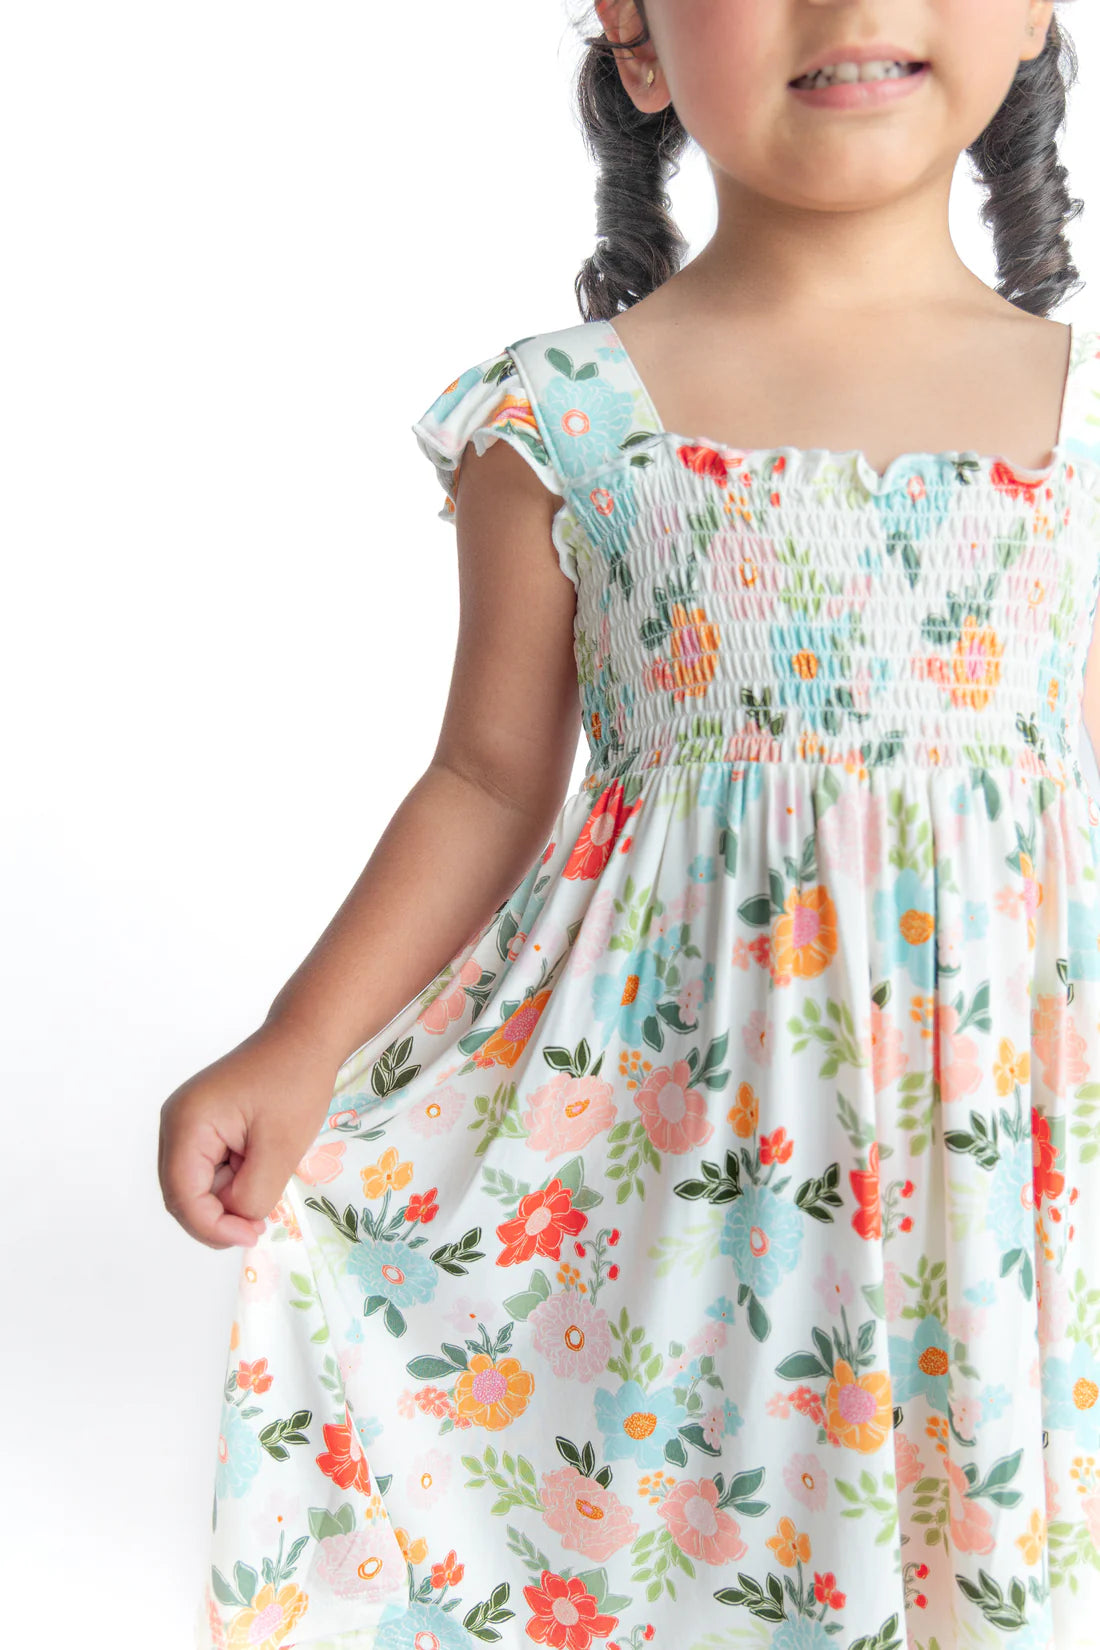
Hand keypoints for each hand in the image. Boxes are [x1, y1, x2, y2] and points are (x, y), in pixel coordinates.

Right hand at [158, 1020, 343, 1248]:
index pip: (183, 1196)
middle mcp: (176, 1122)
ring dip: (226, 1198)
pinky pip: (207, 1167)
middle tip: (258, 1226)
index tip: (253, 1236)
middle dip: (218, 1217)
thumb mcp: (281, 1148)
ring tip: (265, 1191)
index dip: (213, 1227)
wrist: (305, 1038)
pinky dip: (230, 1181)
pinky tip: (259, 1173)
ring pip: (195, 1184)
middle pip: (182, 1194)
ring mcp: (187, 1122)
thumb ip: (253, 1194)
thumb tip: (237, 1221)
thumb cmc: (296, 1084)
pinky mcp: (203, 1123)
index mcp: (187, 1123)